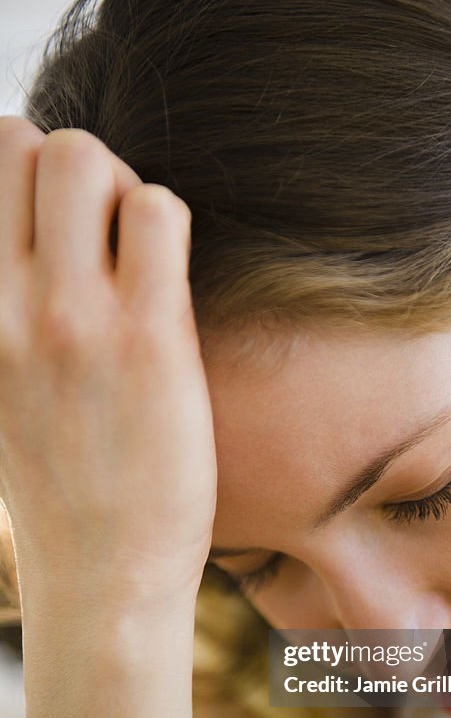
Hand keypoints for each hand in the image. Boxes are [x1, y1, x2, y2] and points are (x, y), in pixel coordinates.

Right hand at [0, 118, 217, 603]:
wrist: (102, 575)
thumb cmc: (57, 486)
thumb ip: (4, 313)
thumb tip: (30, 247)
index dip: (25, 181)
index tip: (53, 229)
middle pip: (28, 142)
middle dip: (75, 171)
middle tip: (100, 236)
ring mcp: (70, 317)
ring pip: (89, 161)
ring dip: (123, 193)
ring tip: (135, 260)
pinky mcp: (147, 337)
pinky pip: (158, 213)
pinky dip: (167, 228)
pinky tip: (166, 287)